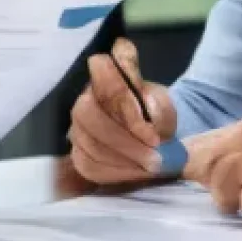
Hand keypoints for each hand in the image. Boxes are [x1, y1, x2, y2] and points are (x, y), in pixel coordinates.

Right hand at [67, 38, 178, 185]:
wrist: (151, 139)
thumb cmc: (155, 116)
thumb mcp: (164, 106)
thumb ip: (156, 108)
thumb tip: (147, 117)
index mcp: (107, 76)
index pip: (100, 67)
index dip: (121, 97)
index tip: (149, 127)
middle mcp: (85, 97)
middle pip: (87, 113)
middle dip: (123, 140)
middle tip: (155, 159)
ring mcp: (77, 126)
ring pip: (88, 143)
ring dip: (124, 159)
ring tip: (152, 167)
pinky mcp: (78, 152)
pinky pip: (88, 165)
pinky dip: (116, 172)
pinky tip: (137, 173)